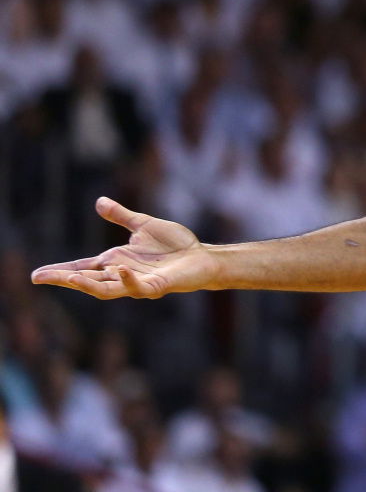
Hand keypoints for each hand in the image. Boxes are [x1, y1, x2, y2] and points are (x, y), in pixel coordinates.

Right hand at [30, 197, 217, 298]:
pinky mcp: (157, 286)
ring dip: (88, 285)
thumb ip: (121, 216)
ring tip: (70, 278)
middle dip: (65, 279)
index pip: (83, 267)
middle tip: (41, 278)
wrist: (202, 256)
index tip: (37, 275)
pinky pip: (139, 288)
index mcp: (117, 261)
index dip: (61, 271)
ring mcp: (139, 282)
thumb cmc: (175, 244)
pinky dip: (128, 280)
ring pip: (107, 289)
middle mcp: (123, 274)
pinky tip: (121, 269)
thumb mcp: (143, 225)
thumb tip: (99, 202)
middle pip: (88, 280)